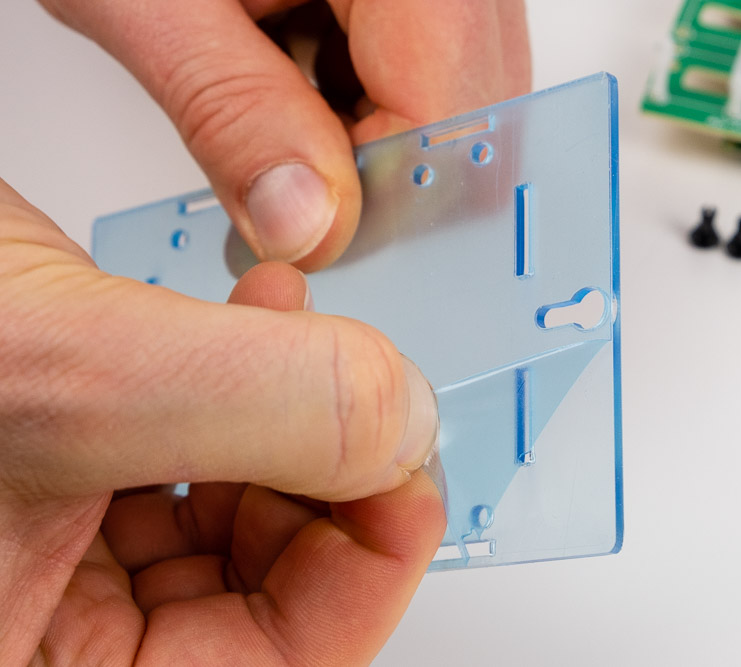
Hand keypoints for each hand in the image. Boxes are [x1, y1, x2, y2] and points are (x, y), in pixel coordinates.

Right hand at [0, 179, 443, 663]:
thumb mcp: (61, 373)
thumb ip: (257, 407)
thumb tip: (400, 425)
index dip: (366, 573)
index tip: (410, 471)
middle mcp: (41, 628)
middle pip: (262, 595)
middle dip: (331, 480)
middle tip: (373, 399)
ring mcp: (48, 559)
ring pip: (236, 518)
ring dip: (295, 421)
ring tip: (305, 336)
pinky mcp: (57, 479)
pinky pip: (191, 458)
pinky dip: (244, 387)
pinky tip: (261, 317)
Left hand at [39, 0, 530, 270]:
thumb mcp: (152, 1)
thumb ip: (231, 114)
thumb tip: (306, 229)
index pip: (450, 110)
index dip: (385, 194)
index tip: (312, 232)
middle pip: (473, 110)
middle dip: (380, 165)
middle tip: (287, 169)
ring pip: (459, 97)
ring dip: (368, 131)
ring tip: (276, 88)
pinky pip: (433, 66)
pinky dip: (361, 94)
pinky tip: (293, 65)